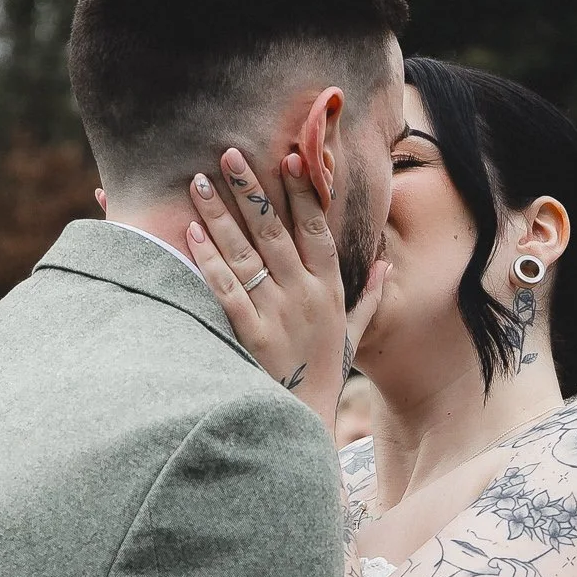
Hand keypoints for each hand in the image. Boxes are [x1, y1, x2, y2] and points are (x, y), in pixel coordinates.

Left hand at [185, 147, 386, 435]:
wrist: (303, 424)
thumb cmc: (324, 375)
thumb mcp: (352, 336)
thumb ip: (370, 300)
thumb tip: (386, 269)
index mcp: (329, 290)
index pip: (317, 231)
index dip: (303, 194)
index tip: (290, 159)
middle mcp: (305, 297)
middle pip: (275, 232)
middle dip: (251, 189)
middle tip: (228, 152)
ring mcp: (277, 314)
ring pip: (245, 253)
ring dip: (219, 214)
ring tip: (196, 180)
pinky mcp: (249, 334)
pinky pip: (226, 289)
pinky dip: (207, 259)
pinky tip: (190, 233)